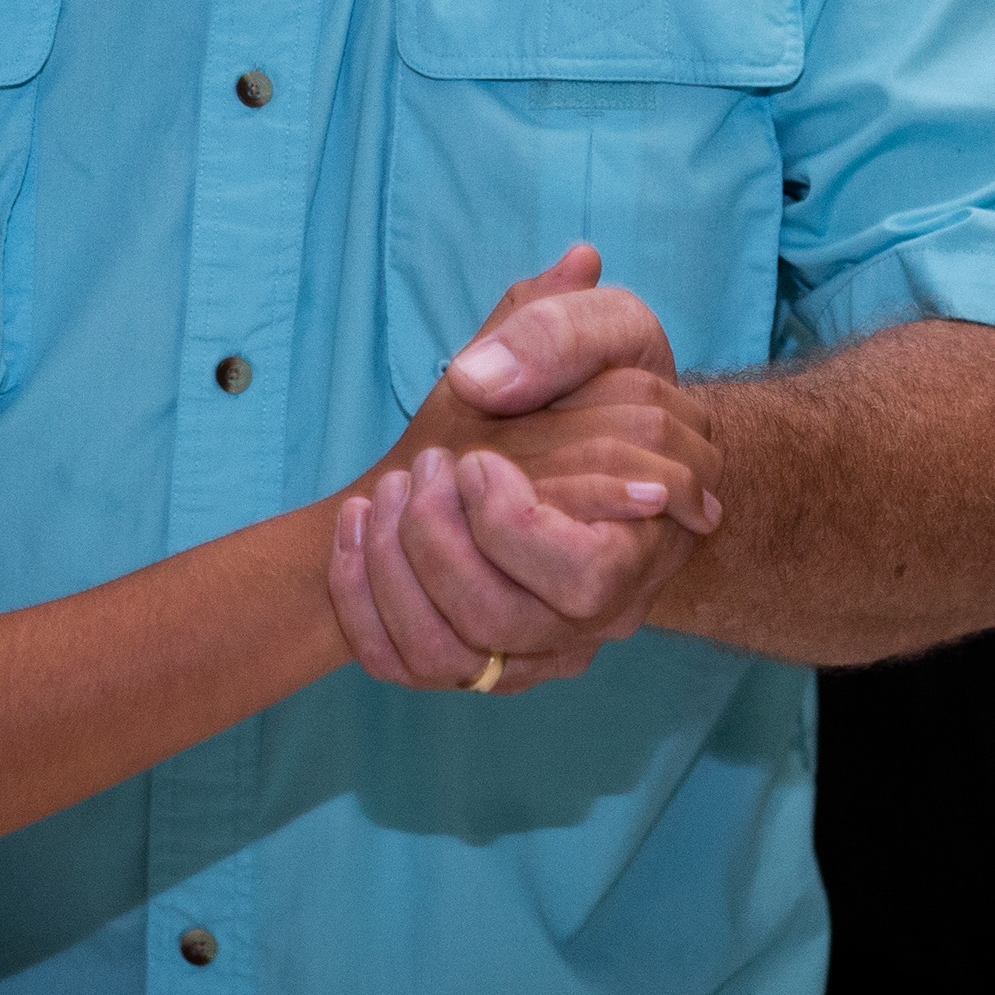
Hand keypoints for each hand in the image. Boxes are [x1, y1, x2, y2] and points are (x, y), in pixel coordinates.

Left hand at [328, 246, 724, 693]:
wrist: (583, 434)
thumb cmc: (603, 382)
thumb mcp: (606, 327)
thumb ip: (557, 334)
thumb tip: (481, 379)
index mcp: (641, 542)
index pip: (583, 578)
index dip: (512, 524)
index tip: (475, 460)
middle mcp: (596, 615)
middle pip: (499, 621)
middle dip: (433, 540)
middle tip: (423, 466)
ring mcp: (537, 644)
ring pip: (447, 658)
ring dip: (389, 572)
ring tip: (379, 493)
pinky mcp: (481, 654)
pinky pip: (406, 667)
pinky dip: (361, 604)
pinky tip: (354, 531)